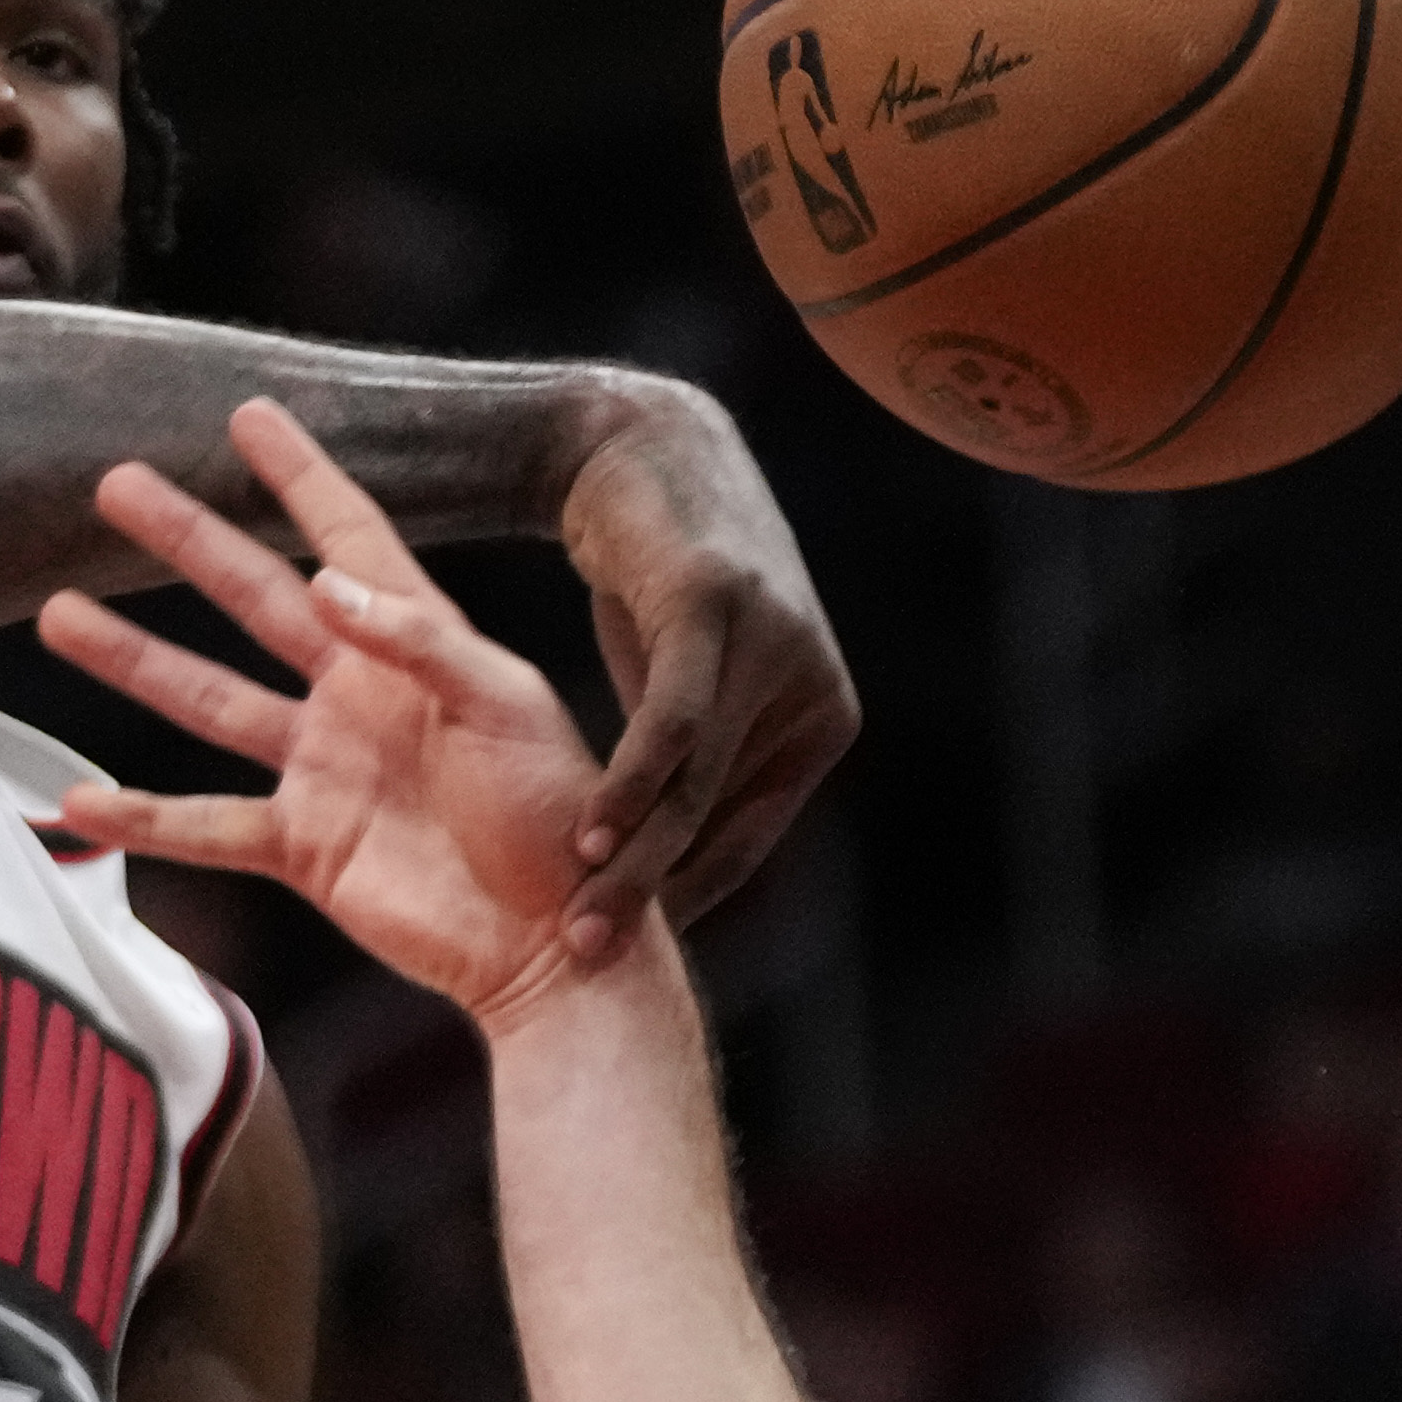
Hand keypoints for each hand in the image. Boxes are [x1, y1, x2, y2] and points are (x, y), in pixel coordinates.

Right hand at [41, 403, 645, 1026]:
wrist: (555, 949)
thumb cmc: (558, 823)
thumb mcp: (509, 709)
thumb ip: (420, 643)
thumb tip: (324, 585)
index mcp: (419, 647)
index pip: (350, 539)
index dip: (300, 476)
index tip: (247, 415)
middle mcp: (359, 695)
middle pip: (255, 600)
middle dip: (187, 541)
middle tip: (116, 485)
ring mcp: (323, 770)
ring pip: (207, 700)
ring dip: (135, 660)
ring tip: (58, 614)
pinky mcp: (304, 847)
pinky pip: (206, 824)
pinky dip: (143, 817)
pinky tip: (77, 800)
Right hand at [554, 376, 856, 927]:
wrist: (638, 446)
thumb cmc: (659, 583)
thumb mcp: (691, 689)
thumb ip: (696, 771)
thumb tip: (662, 878)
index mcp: (822, 721)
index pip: (746, 843)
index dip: (680, 902)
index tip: (615, 955)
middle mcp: (810, 686)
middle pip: (717, 817)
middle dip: (649, 894)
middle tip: (587, 954)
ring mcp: (770, 643)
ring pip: (696, 780)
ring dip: (634, 855)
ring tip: (579, 910)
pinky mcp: (713, 605)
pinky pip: (674, 720)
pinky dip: (634, 783)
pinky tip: (592, 830)